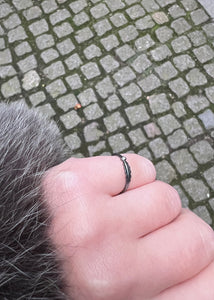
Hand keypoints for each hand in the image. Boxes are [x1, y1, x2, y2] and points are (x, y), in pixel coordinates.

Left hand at [43, 154, 213, 299]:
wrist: (18, 241)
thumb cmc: (72, 267)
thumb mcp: (121, 290)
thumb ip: (159, 281)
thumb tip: (203, 265)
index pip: (207, 282)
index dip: (198, 267)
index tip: (180, 261)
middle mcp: (109, 269)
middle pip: (195, 235)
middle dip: (171, 231)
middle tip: (139, 235)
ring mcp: (90, 222)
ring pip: (167, 197)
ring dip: (146, 202)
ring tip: (115, 214)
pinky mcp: (75, 182)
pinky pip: (140, 167)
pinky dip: (129, 176)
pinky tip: (104, 192)